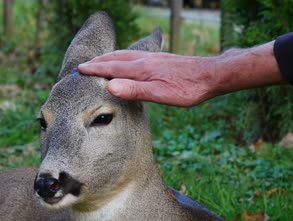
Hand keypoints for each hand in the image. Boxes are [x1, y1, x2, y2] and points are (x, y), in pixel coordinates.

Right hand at [78, 51, 218, 106]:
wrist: (212, 74)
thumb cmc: (188, 89)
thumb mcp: (162, 94)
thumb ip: (135, 90)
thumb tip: (110, 86)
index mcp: (142, 69)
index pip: (112, 68)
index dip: (95, 69)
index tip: (80, 70)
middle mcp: (145, 59)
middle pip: (116, 58)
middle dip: (98, 61)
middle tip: (83, 65)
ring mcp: (153, 58)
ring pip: (125, 55)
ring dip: (109, 57)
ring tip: (100, 61)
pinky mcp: (160, 60)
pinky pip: (134, 55)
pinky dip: (122, 57)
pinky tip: (127, 62)